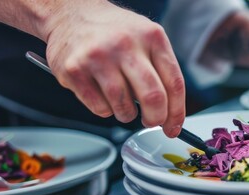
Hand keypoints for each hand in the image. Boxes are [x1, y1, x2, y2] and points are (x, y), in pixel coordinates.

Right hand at [43, 1, 184, 136]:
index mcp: (152, 37)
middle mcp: (126, 44)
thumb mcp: (146, 37)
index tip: (173, 126)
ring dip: (127, 114)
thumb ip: (161, 69)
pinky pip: (100, 108)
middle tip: (151, 121)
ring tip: (123, 101)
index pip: (174, 83)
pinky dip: (105, 109)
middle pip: (153, 97)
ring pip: (124, 107)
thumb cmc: (114, 31)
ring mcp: (98, 57)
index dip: (177, 112)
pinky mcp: (74, 70)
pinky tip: (102, 93)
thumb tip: (171, 111)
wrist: (71, 13)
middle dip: (155, 118)